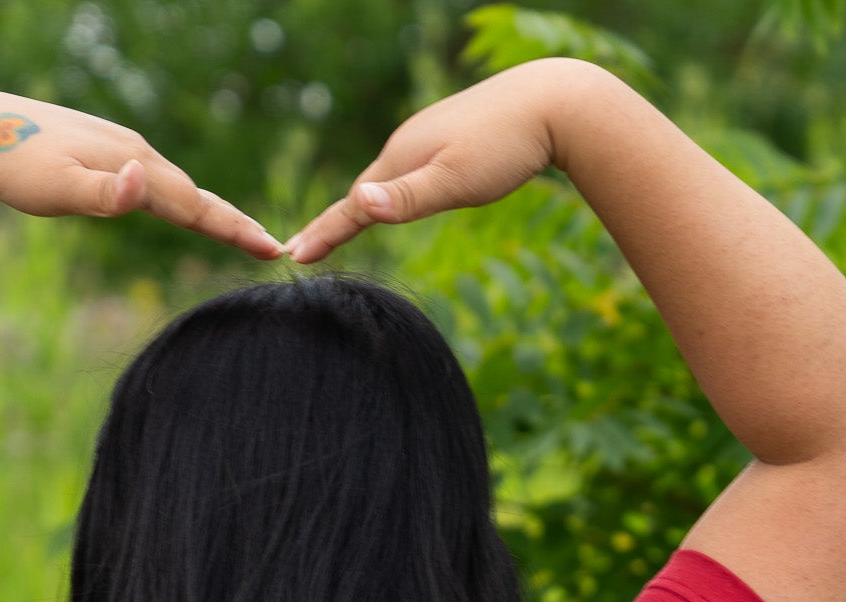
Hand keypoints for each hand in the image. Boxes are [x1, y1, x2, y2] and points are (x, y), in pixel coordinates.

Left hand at [0, 93, 281, 260]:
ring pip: (177, 186)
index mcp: (134, 166)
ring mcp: (123, 150)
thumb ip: (103, 193)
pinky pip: (157, 181)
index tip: (272, 249)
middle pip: (196, 195)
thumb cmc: (15, 166)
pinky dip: (181, 198)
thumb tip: (143, 183)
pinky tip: (181, 206)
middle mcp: (137, 153)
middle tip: (272, 248)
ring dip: (212, 210)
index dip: (234, 230)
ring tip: (241, 232)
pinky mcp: (107, 153)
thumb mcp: (56, 188)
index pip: (195, 205)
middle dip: (235, 222)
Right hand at [285, 60, 607, 264]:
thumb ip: (407, 198)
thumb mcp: (455, 181)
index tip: (293, 255)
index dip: (323, 232)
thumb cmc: (507, 146)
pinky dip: (390, 190)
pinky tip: (398, 195)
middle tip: (305, 249)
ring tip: (341, 228)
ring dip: (362, 204)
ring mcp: (427, 137)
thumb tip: (358, 203)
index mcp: (401, 157)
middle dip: (334, 220)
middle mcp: (407, 143)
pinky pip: (409, 170)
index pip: (352, 205)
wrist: (552, 102)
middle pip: (363, 191)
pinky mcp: (449, 137)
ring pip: (386, 179)